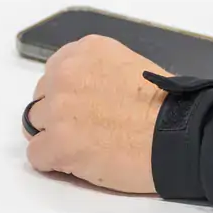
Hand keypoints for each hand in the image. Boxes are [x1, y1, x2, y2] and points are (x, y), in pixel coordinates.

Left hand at [24, 36, 166, 193]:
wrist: (177, 131)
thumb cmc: (165, 102)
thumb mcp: (131, 65)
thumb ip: (99, 72)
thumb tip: (84, 93)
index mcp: (88, 50)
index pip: (56, 70)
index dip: (70, 90)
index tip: (86, 102)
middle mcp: (67, 73)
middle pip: (42, 98)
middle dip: (59, 113)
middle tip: (88, 126)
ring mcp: (58, 110)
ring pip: (35, 126)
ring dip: (55, 136)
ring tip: (86, 145)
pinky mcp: (56, 144)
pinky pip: (37, 156)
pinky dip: (55, 161)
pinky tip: (82, 160)